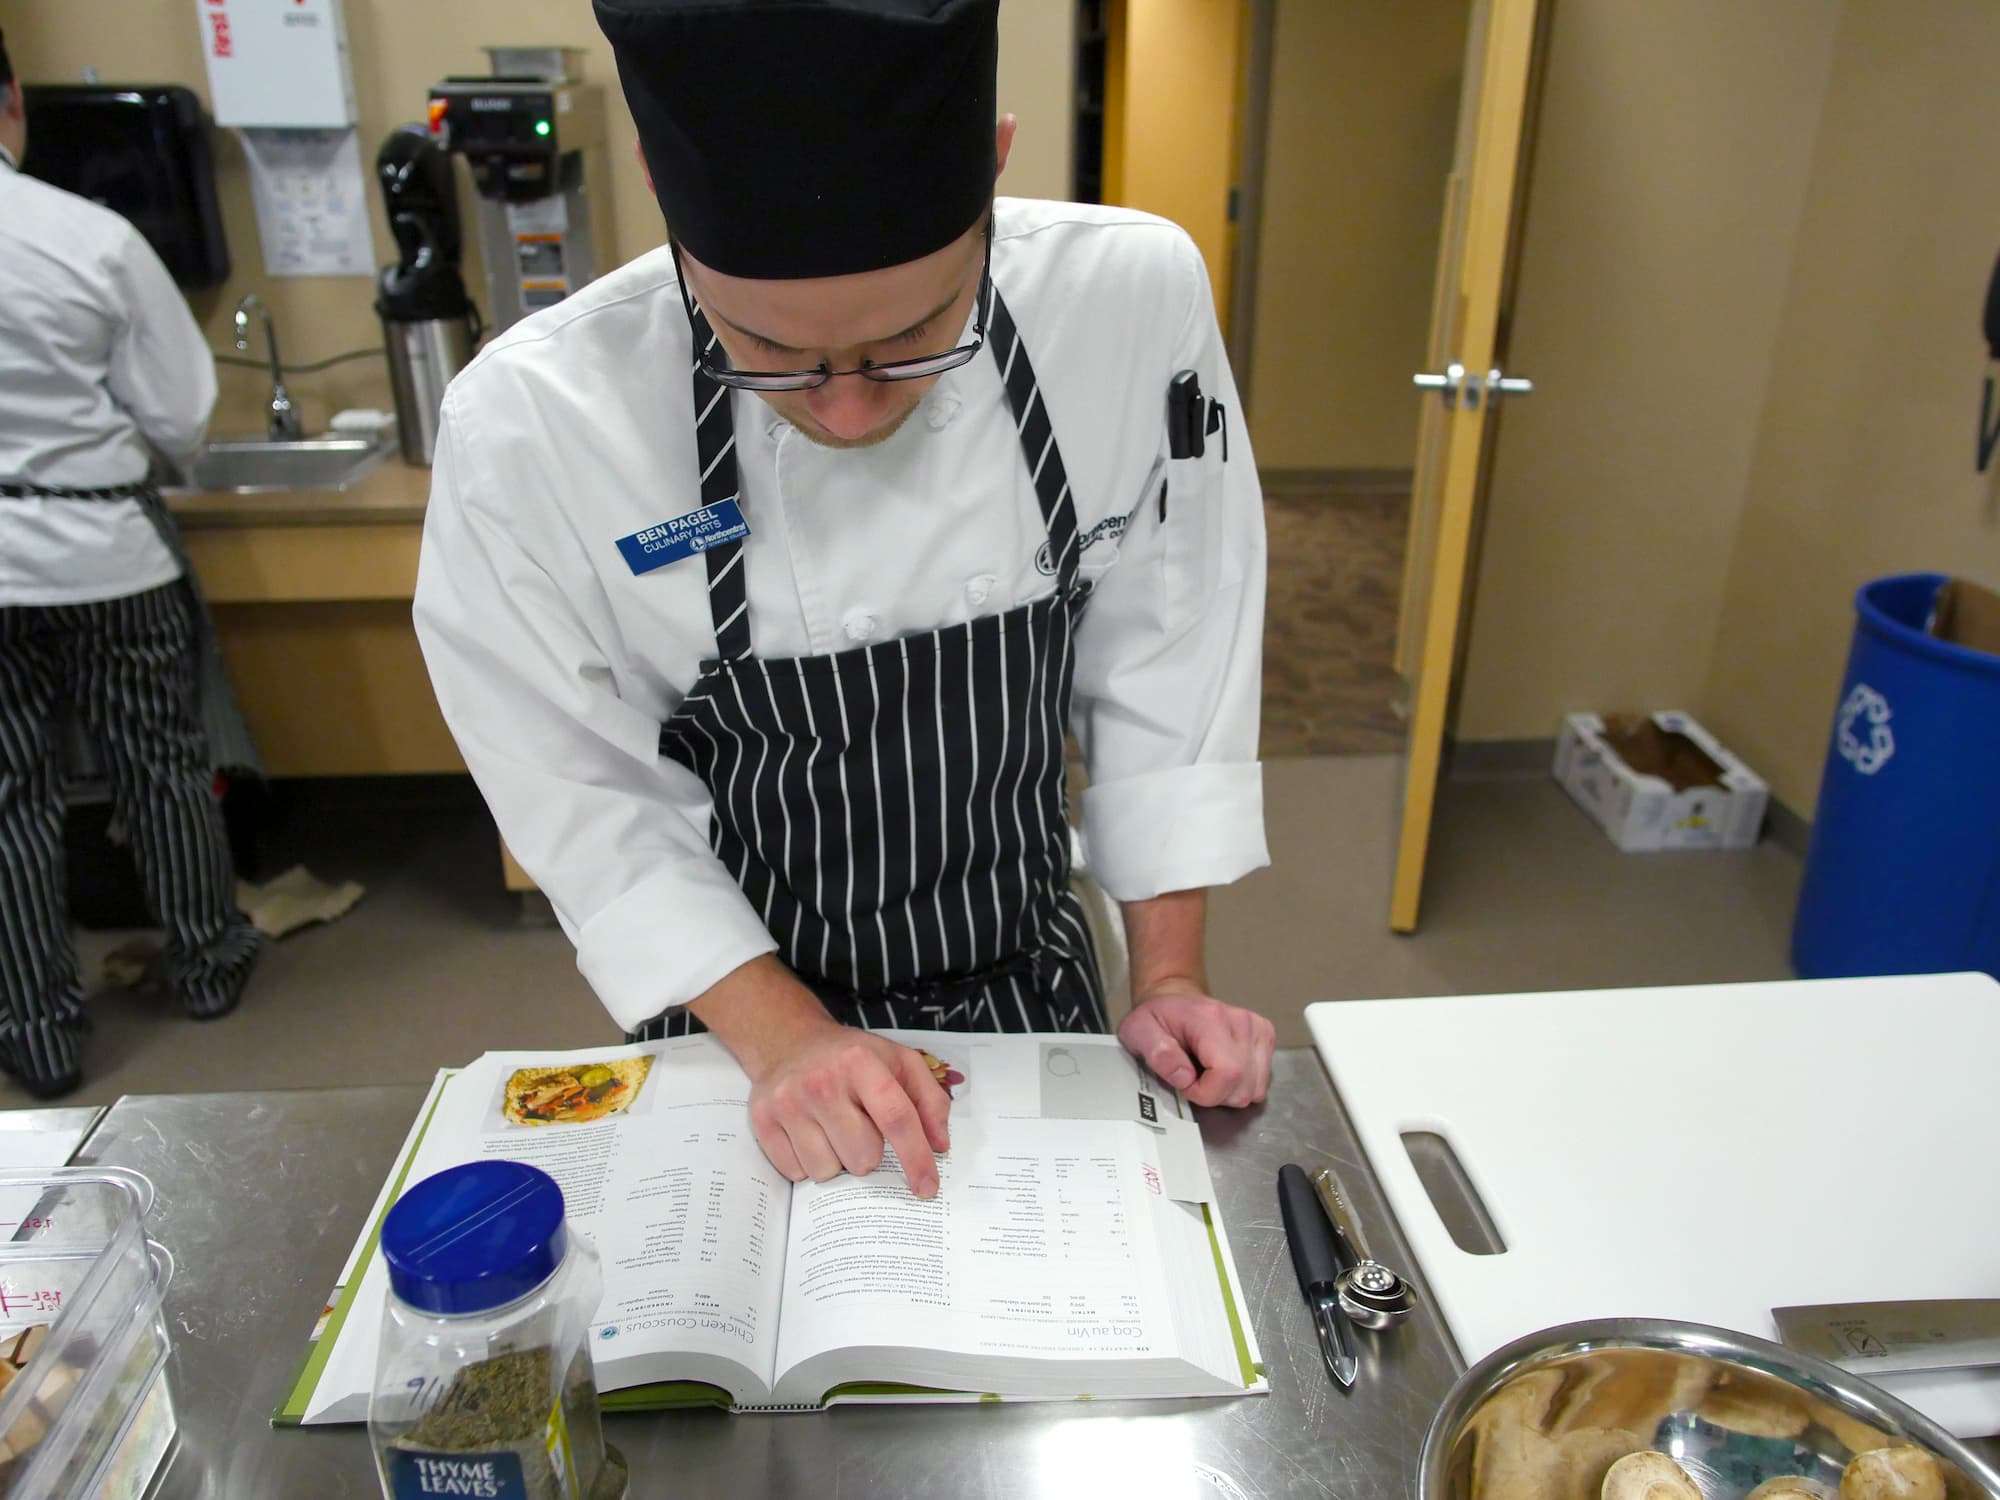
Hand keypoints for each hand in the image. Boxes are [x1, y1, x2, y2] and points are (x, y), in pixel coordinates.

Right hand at [692, 958, 953, 1195]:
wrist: (789, 1041)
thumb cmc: (852, 1058)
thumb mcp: (899, 1062)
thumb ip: (930, 1100)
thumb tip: (940, 1145)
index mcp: (861, 1062)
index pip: (897, 1118)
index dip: (917, 1158)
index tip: (928, 1188)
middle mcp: (822, 1081)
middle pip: (863, 1156)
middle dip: (869, 1153)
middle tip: (859, 1127)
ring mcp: (788, 1102)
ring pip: (828, 1171)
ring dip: (837, 1161)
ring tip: (832, 1130)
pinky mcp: (763, 1120)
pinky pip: (796, 1173)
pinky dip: (808, 1163)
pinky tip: (809, 1135)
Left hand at [1117, 981, 1275, 1107]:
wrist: (1174, 998)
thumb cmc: (1158, 1017)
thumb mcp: (1139, 1032)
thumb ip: (1157, 1052)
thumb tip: (1184, 1077)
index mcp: (1210, 1019)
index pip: (1227, 1073)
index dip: (1204, 1092)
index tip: (1185, 1084)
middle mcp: (1240, 1022)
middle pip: (1243, 1087)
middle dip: (1215, 1095)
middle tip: (1193, 1078)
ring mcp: (1257, 1028)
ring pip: (1256, 1089)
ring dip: (1229, 1092)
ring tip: (1207, 1074)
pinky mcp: (1265, 1036)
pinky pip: (1262, 1082)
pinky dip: (1242, 1085)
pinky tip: (1222, 1070)